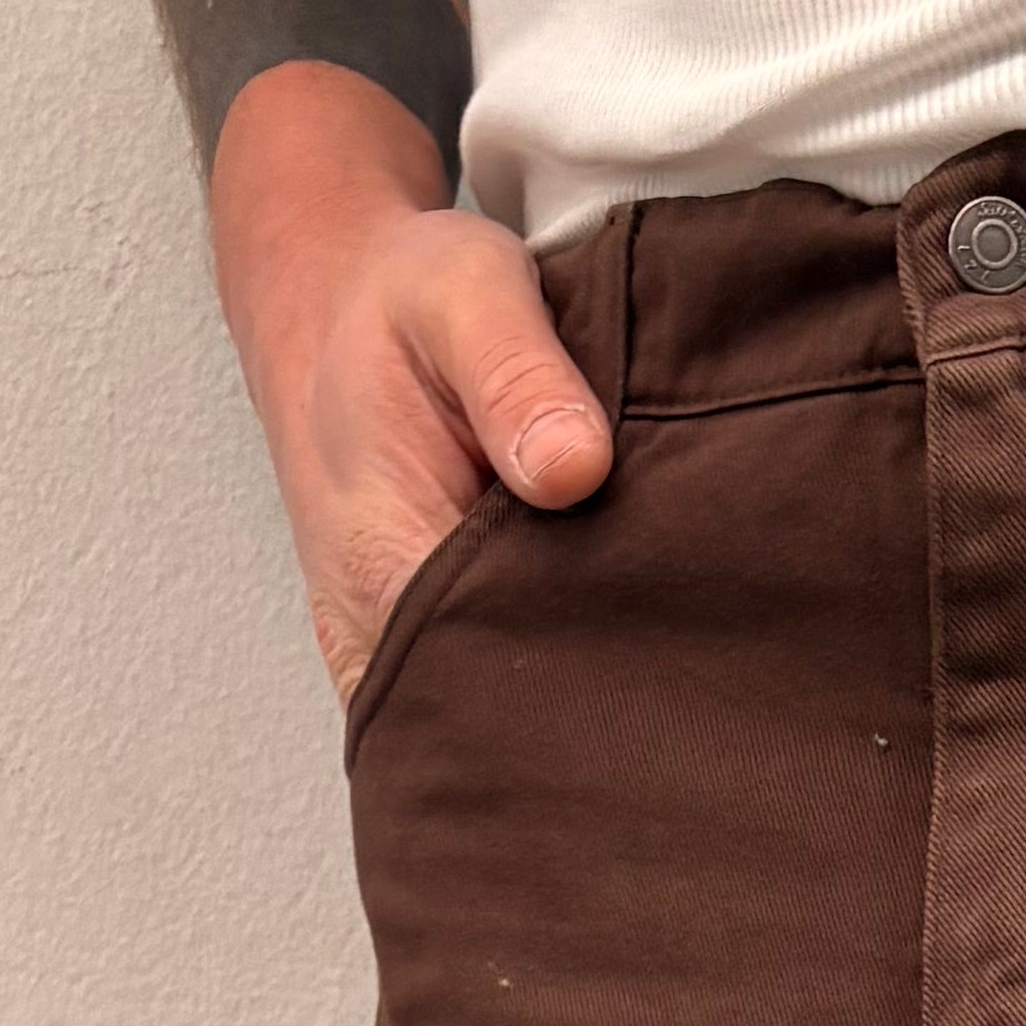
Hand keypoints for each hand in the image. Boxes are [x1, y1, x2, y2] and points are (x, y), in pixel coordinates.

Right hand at [207, 61, 611, 702]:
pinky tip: (613, 635)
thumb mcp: (459, 293)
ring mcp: (402, 664)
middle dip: (606, 700)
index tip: (667, 636)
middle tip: (691, 641)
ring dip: (589, 692)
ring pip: (512, 727)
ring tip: (660, 638)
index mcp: (385, 573)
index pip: (504, 696)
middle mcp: (384, 646)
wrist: (334, 308)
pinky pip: (500, 705)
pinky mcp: (424, 658)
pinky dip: (563, 680)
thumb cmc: (398, 302)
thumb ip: (517, 374)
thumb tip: (577, 468)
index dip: (596, 678)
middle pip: (519, 732)